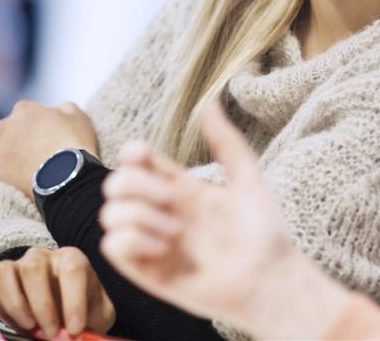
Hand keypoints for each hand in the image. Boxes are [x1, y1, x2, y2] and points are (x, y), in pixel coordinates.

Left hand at [0, 100, 97, 195]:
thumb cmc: (73, 145)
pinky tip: (26, 184)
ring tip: (35, 172)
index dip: (40, 123)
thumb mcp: (77, 116)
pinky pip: (0, 176)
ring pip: (3, 154)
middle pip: (11, 132)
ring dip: (14, 159)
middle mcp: (3, 128)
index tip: (51, 135)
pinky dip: (10, 179)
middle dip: (23, 140)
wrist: (65, 180)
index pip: (28, 111)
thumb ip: (62, 108)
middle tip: (42, 154)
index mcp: (23, 110)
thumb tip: (55, 111)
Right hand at [0, 246, 114, 338]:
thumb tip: (83, 339)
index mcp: (73, 260)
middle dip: (40, 305)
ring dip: (14, 303)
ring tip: (28, 326)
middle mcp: (44, 256)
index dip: (73, 301)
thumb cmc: (83, 309)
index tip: (74, 329)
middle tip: (49, 332)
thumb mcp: (97, 316)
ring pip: (4, 271)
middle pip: (33, 267)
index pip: (72, 270)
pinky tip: (9, 320)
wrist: (65, 306)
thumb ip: (94, 325)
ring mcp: (17, 264)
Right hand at [98, 103, 350, 336]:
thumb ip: (226, 142)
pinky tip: (163, 246)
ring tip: (175, 231)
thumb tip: (209, 101)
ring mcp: (151, 241)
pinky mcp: (147, 271)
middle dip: (135, 184)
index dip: (131, 152)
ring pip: (109, 214)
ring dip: (138, 215)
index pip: (136, 161)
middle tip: (172, 199)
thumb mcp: (248, 178)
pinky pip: (112, 248)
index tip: (146, 154)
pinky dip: (131, 239)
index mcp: (180, 188)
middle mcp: (161, 212)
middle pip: (115, 184)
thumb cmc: (263, 232)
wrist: (271, 278)